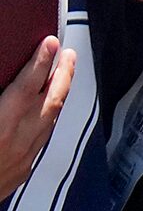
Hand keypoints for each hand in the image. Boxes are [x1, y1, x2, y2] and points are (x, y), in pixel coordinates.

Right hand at [0, 39, 74, 196]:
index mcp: (0, 124)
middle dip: (63, 75)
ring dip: (59, 94)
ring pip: (51, 119)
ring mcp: (25, 155)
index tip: (51, 43)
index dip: (40, 63)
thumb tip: (2, 83)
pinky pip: (44, 135)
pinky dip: (49, 115)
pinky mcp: (25, 167)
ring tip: (63, 73)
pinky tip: (48, 106)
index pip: (27, 87)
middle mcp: (18, 140)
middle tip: (69, 53)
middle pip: (51, 101)